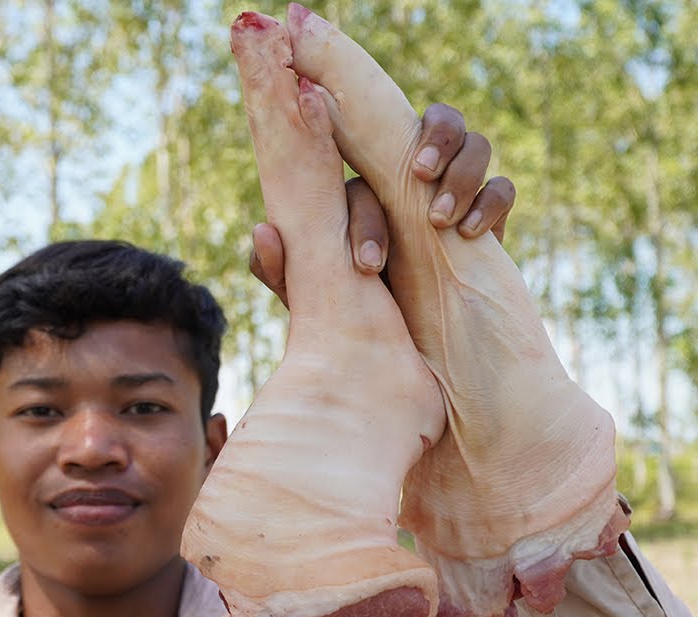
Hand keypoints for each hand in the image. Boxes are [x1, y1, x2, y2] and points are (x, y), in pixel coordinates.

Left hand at [249, 103, 514, 307]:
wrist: (403, 345)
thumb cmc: (348, 310)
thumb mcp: (311, 296)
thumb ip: (281, 270)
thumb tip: (263, 231)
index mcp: (364, 182)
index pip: (367, 158)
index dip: (367, 201)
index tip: (367, 257)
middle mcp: (411, 173)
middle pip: (432, 121)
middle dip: (431, 141)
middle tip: (417, 174)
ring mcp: (453, 188)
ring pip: (473, 143)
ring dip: (461, 172)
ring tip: (439, 218)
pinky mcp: (489, 213)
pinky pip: (502, 188)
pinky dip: (491, 203)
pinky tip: (470, 234)